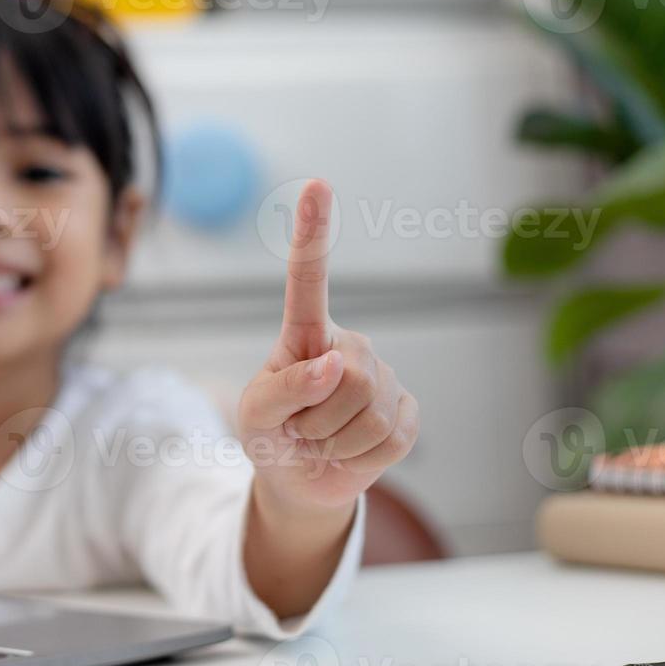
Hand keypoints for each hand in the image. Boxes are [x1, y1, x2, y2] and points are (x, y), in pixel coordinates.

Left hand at [239, 180, 418, 511]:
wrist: (301, 480)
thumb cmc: (271, 435)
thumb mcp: (257, 414)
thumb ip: (283, 389)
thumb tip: (332, 367)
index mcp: (306, 334)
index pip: (309, 280)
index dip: (314, 233)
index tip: (316, 185)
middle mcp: (349, 345)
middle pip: (347, 377)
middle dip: (316, 417)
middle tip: (301, 428)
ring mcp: (383, 375)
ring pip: (368, 410)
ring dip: (335, 439)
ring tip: (322, 439)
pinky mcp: (407, 410)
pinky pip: (391, 436)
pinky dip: (361, 455)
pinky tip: (351, 449)